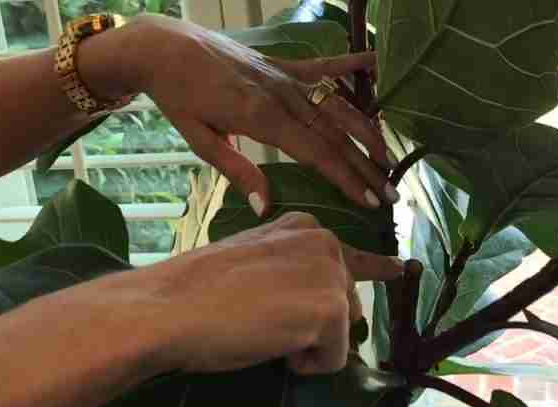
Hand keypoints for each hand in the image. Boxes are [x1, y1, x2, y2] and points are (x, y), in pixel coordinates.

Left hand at [108, 15, 395, 214]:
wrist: (164, 48)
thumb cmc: (179, 98)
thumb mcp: (200, 140)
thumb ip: (237, 171)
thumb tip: (266, 207)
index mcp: (263, 119)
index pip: (317, 154)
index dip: (348, 179)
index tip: (371, 201)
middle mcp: (283, 96)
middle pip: (336, 136)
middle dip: (367, 167)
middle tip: (393, 194)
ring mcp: (286, 77)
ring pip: (337, 107)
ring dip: (367, 132)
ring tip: (389, 157)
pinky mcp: (284, 64)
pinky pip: (324, 65)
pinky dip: (352, 64)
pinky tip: (378, 63)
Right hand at [128, 212, 401, 374]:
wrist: (169, 308)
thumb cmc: (195, 293)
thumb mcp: (252, 265)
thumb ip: (290, 273)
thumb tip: (327, 306)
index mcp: (304, 227)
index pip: (353, 255)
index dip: (377, 270)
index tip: (401, 270)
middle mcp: (326, 242)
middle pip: (346, 304)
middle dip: (316, 326)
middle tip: (266, 326)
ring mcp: (331, 274)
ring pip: (342, 333)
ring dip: (310, 346)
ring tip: (263, 335)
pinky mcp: (331, 310)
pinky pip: (335, 359)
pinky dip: (308, 366)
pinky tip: (274, 350)